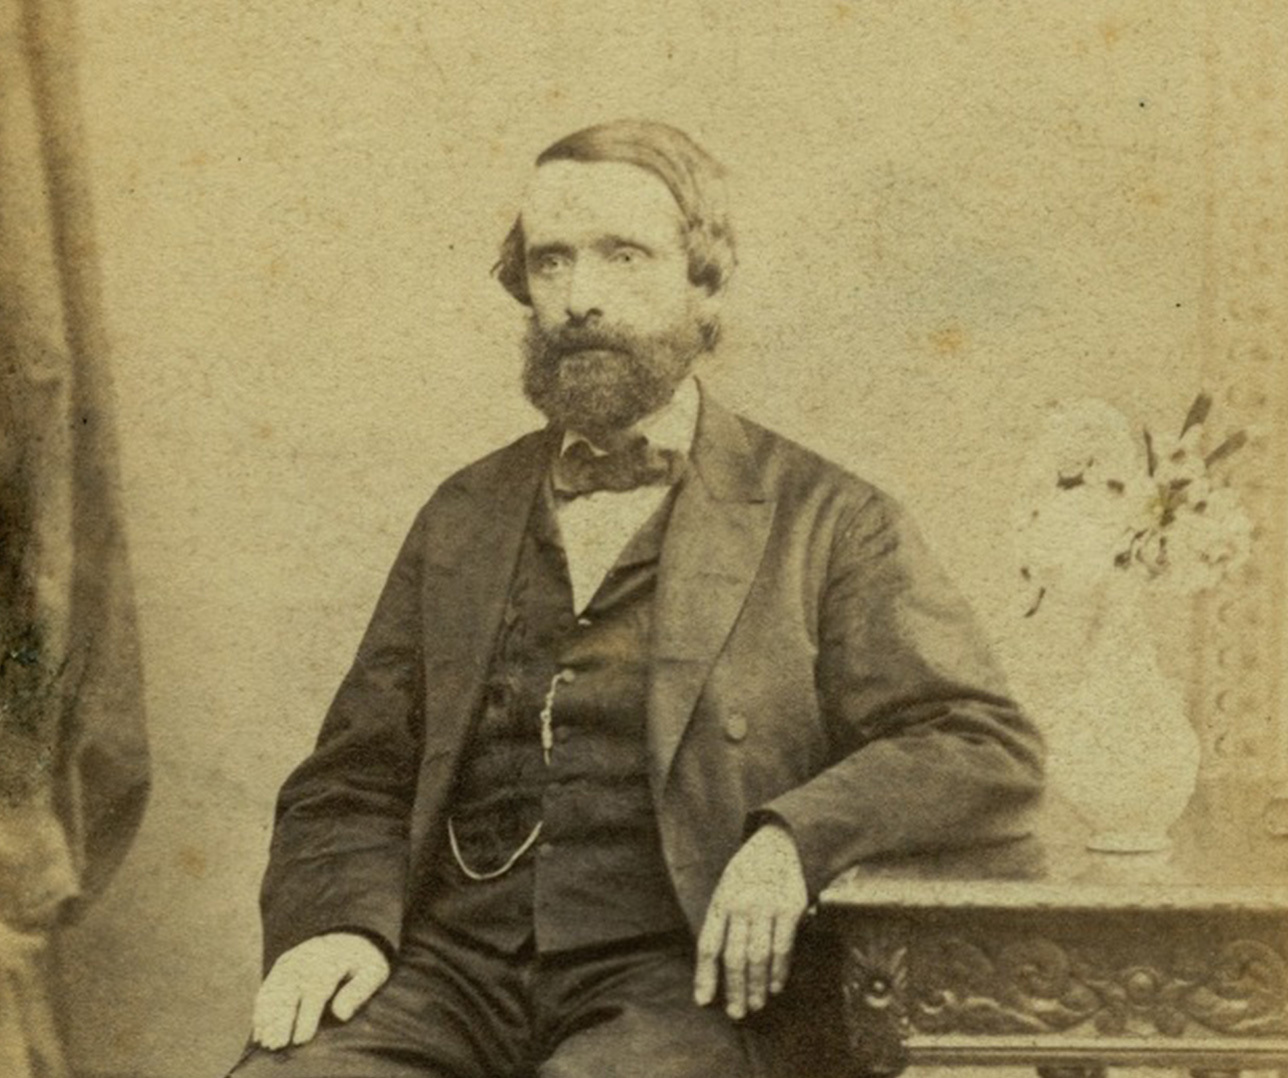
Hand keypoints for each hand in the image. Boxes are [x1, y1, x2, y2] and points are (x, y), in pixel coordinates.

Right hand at [252, 932, 389, 1049]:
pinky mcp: (283, 964)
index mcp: (333, 959)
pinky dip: (261, 1009)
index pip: (317, 990)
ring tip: (265, 1042)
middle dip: (282, 1019)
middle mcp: (309, 957)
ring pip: (275, 989)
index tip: (301, 1040)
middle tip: (277, 1045)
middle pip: (291, 990)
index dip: (307, 1016)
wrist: (351, 937)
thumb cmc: (364, 963)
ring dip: (267, 1017)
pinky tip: (259, 1030)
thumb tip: (342, 1015)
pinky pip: (268, 986)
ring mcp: (293, 959)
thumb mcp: (373, 972)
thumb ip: (359, 992)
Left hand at [693, 823, 807, 1019]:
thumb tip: (713, 967)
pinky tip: (775, 987)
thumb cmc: (746, 876)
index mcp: (720, 901)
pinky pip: (783, 947)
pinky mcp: (791, 907)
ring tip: (755, 1006)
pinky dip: (779, 971)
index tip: (703, 1001)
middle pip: (735, 956)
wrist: (777, 843)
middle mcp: (741, 904)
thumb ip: (720, 924)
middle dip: (734, 989)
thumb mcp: (725, 891)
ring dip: (756, 986)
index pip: (709, 945)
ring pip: (759, 956)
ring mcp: (766, 905)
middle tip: (736, 1013)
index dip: (705, 976)